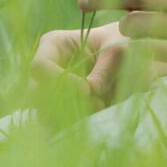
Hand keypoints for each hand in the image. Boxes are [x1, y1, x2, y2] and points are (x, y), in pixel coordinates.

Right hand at [29, 22, 166, 111]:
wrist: (132, 54)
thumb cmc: (123, 42)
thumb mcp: (118, 50)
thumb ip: (103, 71)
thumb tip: (90, 92)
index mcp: (53, 44)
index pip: (39, 66)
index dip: (58, 81)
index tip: (86, 90)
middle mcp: (46, 68)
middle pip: (35, 93)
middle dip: (63, 102)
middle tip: (95, 103)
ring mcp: (51, 89)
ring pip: (43, 112)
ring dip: (69, 115)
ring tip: (99, 108)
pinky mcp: (61, 106)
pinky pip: (55, 123)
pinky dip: (73, 125)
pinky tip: (92, 117)